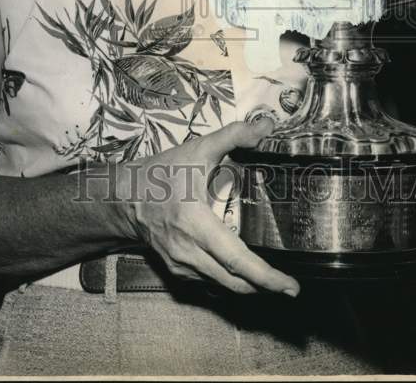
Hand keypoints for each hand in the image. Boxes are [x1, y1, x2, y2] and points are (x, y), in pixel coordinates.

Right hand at [115, 116, 299, 296]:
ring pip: (223, 287)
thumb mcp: (198, 150)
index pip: (237, 260)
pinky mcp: (178, 272)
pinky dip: (230, 282)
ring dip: (249, 287)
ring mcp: (182, 266)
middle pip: (235, 283)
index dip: (266, 277)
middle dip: (266, 288)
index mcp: (196, 223)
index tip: (291, 288)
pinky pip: (210, 284)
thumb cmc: (161, 174)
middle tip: (291, 288)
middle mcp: (189, 252)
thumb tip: (266, 126)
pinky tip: (243, 274)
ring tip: (273, 282)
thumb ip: (234, 136)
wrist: (124, 198)